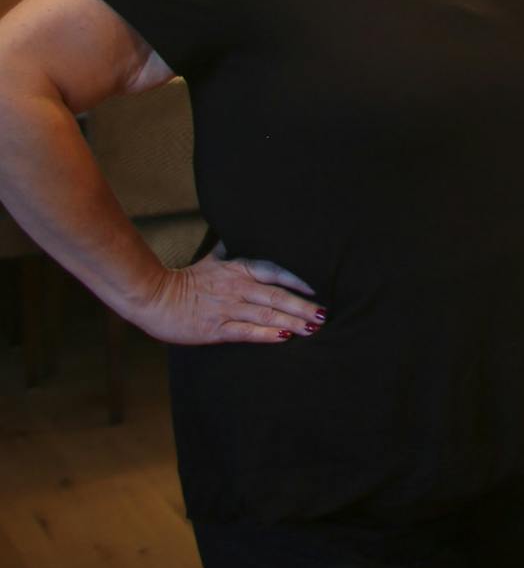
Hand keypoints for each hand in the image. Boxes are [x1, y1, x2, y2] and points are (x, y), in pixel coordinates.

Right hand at [132, 244, 324, 345]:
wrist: (153, 298)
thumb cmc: (185, 280)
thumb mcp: (211, 259)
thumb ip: (229, 248)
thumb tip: (237, 230)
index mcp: (238, 270)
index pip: (275, 271)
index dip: (298, 280)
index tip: (318, 287)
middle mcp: (237, 288)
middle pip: (276, 295)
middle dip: (303, 305)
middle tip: (325, 313)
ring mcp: (227, 308)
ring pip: (266, 314)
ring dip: (291, 320)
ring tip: (313, 327)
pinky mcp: (216, 329)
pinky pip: (246, 332)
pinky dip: (267, 334)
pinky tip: (284, 338)